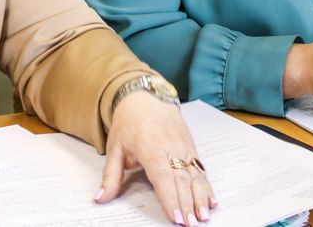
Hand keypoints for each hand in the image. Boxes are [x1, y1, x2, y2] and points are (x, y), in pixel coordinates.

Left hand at [95, 93, 215, 225]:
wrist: (145, 97)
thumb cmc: (129, 122)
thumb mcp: (114, 147)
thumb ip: (110, 176)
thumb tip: (100, 198)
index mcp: (150, 148)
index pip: (162, 176)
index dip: (169, 197)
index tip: (175, 216)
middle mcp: (170, 148)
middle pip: (181, 180)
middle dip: (187, 205)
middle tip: (190, 225)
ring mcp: (183, 147)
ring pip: (194, 175)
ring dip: (201, 198)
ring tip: (204, 216)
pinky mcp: (191, 147)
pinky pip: (201, 169)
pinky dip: (207, 186)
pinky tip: (212, 201)